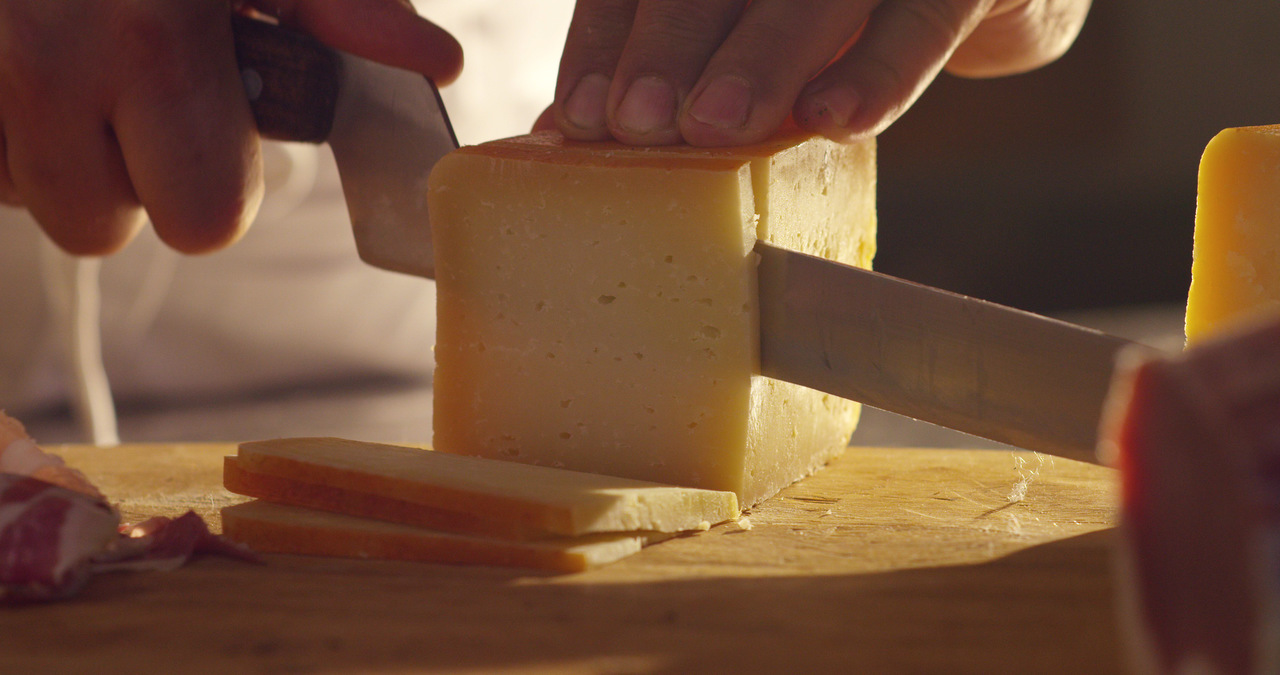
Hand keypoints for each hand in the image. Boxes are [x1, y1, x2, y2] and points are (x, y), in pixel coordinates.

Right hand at [0, 0, 461, 254]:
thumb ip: (346, 2)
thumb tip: (433, 62)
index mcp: (156, 43)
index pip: (203, 222)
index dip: (215, 189)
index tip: (205, 124)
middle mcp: (47, 67)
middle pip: (100, 230)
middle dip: (129, 181)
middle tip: (134, 102)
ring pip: (28, 198)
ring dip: (58, 152)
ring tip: (78, 68)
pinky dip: (7, 130)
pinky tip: (30, 68)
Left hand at [538, 0, 1090, 145]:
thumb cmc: (854, 21)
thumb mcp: (761, 34)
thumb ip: (682, 64)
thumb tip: (570, 131)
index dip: (612, 38)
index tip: (580, 116)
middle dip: (669, 45)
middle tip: (635, 123)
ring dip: (760, 57)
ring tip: (712, 129)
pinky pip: (921, 22)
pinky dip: (880, 70)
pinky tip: (834, 120)